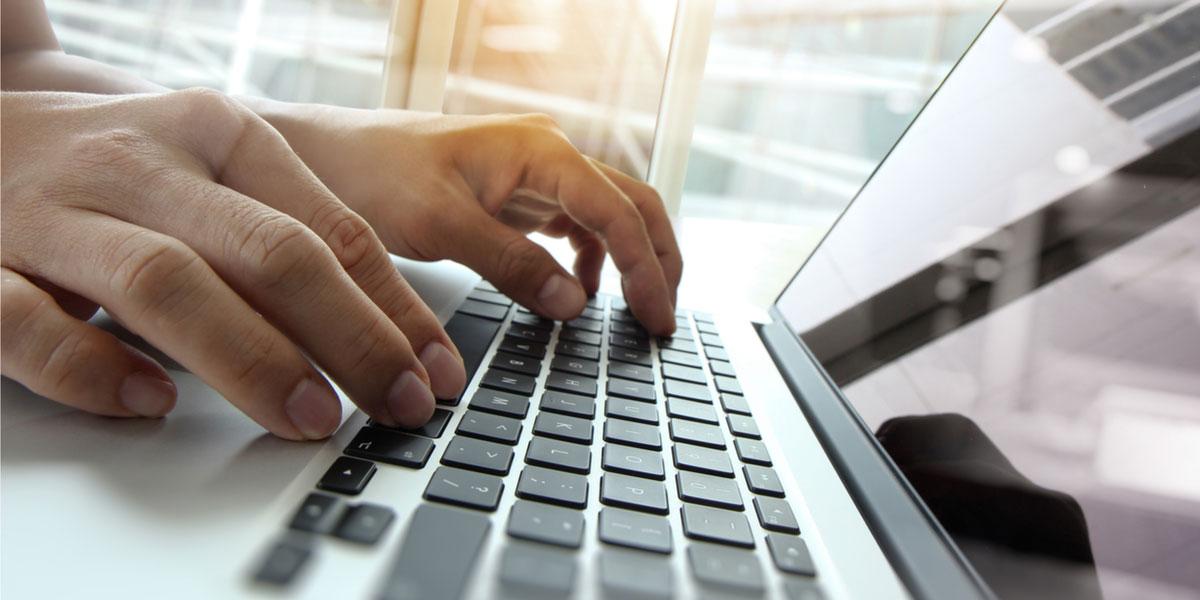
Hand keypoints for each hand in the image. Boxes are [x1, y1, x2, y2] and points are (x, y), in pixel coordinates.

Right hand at [1, 89, 465, 438]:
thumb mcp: (210, 169)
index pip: (330, 228)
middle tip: (396, 404)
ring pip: (165, 282)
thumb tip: (388, 329)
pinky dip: (93, 369)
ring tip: (309, 417)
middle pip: (268, 252)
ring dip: (249, 358)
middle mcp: (144, 163)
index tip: (436, 372)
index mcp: (215, 133)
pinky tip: (149, 402)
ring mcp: (57, 212)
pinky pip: (32, 324)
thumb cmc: (114, 166)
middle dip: (349, 336)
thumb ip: (284, 231)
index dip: (394, 307)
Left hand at [253, 105, 682, 334]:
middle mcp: (547, 155)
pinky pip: (575, 225)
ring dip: (631, 260)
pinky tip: (580, 293)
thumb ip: (510, 264)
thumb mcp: (439, 224)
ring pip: (609, 215)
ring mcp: (535, 174)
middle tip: (663, 320)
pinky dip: (591, 260)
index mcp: (540, 150)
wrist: (325, 156)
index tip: (656, 318)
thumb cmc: (372, 173)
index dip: (647, 269)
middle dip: (658, 261)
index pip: (618, 212)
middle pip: (632, 205)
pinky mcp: (516, 195)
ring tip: (638, 312)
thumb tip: (574, 304)